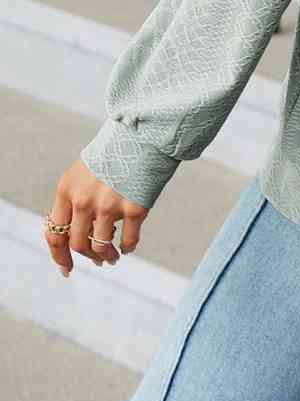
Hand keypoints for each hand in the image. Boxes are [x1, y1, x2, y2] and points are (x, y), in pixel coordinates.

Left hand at [44, 158, 149, 277]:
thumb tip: (76, 231)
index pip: (54, 233)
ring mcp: (108, 205)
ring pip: (101, 246)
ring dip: (107, 256)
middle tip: (98, 260)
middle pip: (78, 243)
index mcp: (67, 189)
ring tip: (114, 256)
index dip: (59, 256)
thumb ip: (76, 198)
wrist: (144, 132)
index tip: (67, 268)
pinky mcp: (134, 208)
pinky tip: (129, 246)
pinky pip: (129, 240)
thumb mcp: (84, 171)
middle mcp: (83, 200)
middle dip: (88, 256)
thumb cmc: (115, 150)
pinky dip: (128, 247)